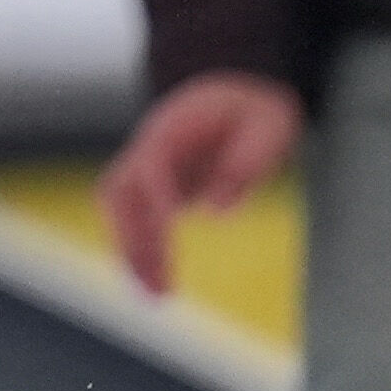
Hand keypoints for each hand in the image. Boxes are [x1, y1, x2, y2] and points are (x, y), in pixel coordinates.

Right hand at [98, 72, 301, 295]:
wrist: (238, 94)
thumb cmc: (257, 111)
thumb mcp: (268, 126)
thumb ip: (246, 163)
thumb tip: (216, 214)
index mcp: (176, 127)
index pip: (153, 163)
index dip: (158, 194)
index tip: (170, 227)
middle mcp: (153, 147)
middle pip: (122, 190)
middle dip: (135, 235)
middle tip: (158, 282)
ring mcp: (151, 168)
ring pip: (121, 209)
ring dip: (132, 251)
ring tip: (155, 296)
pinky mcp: (157, 188)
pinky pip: (136, 220)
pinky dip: (140, 250)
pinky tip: (155, 283)